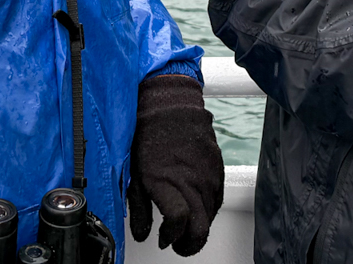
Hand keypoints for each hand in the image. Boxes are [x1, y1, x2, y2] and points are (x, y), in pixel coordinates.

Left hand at [127, 75, 223, 255]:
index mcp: (168, 183)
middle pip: (200, 228)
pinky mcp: (218, 169)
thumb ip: (139, 210)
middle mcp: (193, 181)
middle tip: (177, 243)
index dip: (171, 238)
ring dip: (199, 227)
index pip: (179, 223)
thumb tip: (143, 234)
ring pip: (211, 215)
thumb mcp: (134, 176)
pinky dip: (208, 209)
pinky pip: (218, 198)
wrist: (170, 107)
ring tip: (185, 226)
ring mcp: (208, 175)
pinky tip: (197, 206)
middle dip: (188, 243)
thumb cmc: (148, 137)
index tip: (163, 239)